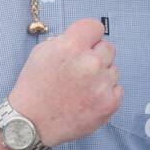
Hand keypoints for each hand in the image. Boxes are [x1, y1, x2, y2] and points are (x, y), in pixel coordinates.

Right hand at [8, 17, 122, 147]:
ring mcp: (102, 84)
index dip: (88, 37)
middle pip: (108, 48)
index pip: (96, 27)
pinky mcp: (110, 103)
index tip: (84, 45)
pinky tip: (87, 99)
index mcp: (72, 46)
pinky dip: (106, 93)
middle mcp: (90, 63)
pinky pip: (118, 88)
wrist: (32, 122)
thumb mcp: (42, 52)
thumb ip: (67, 40)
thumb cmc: (35, 87)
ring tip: (80, 88)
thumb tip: (86, 39)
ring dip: (101, 75)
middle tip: (80, 70)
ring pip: (114, 69)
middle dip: (96, 56)